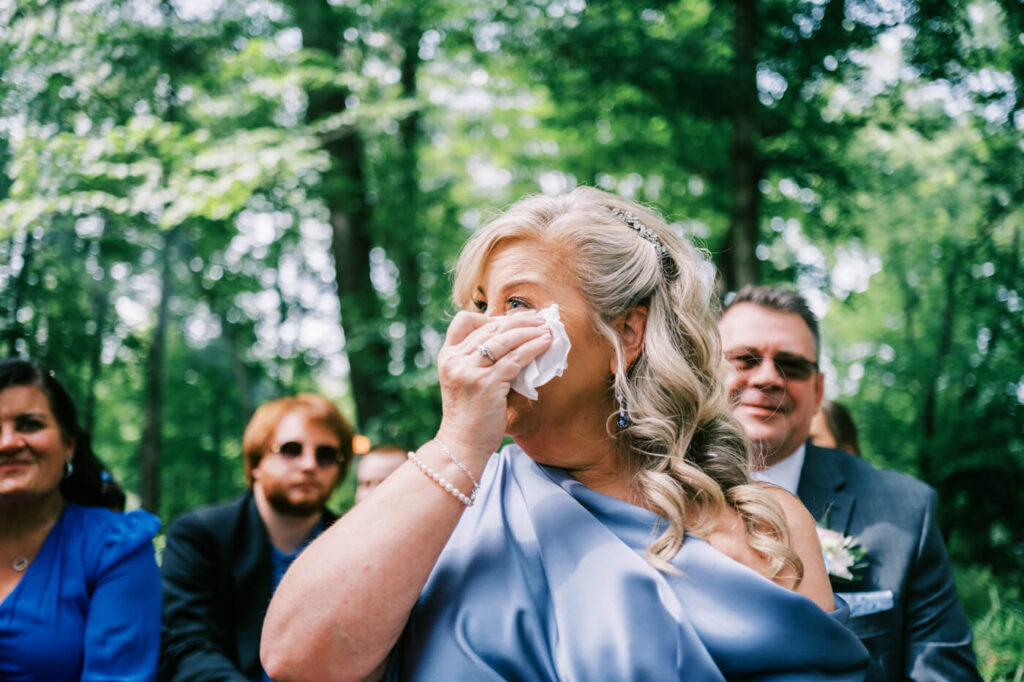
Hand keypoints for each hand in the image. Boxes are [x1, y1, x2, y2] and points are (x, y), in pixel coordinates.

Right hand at [435, 310, 551, 462]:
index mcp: (447, 357)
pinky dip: (533, 348)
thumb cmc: (469, 416)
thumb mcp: (464, 381)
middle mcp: (455, 360)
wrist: (462, 445)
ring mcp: (470, 371)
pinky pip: (516, 358)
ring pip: (505, 339)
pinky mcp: (487, 384)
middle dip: (518, 321)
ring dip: (530, 330)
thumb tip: (511, 339)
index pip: (463, 321)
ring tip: (546, 328)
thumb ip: (477, 360)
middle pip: (490, 327)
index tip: (510, 321)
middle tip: (538, 319)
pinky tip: (546, 344)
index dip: (488, 317)